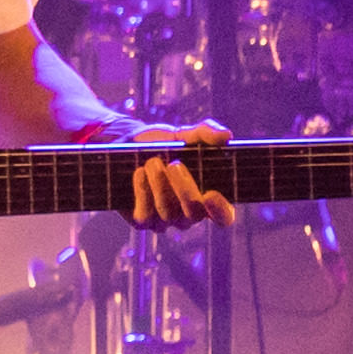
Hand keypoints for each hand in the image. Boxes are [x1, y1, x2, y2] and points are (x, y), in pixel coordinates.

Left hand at [110, 122, 237, 226]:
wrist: (127, 143)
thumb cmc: (163, 142)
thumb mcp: (184, 134)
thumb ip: (206, 133)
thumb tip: (226, 136)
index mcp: (207, 196)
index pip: (223, 215)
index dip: (220, 210)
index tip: (211, 194)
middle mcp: (188, 213)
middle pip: (194, 214)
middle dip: (185, 190)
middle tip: (175, 164)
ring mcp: (165, 219)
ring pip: (168, 213)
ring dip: (160, 185)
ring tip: (153, 161)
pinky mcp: (142, 220)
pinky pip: (145, 216)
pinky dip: (143, 192)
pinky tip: (140, 173)